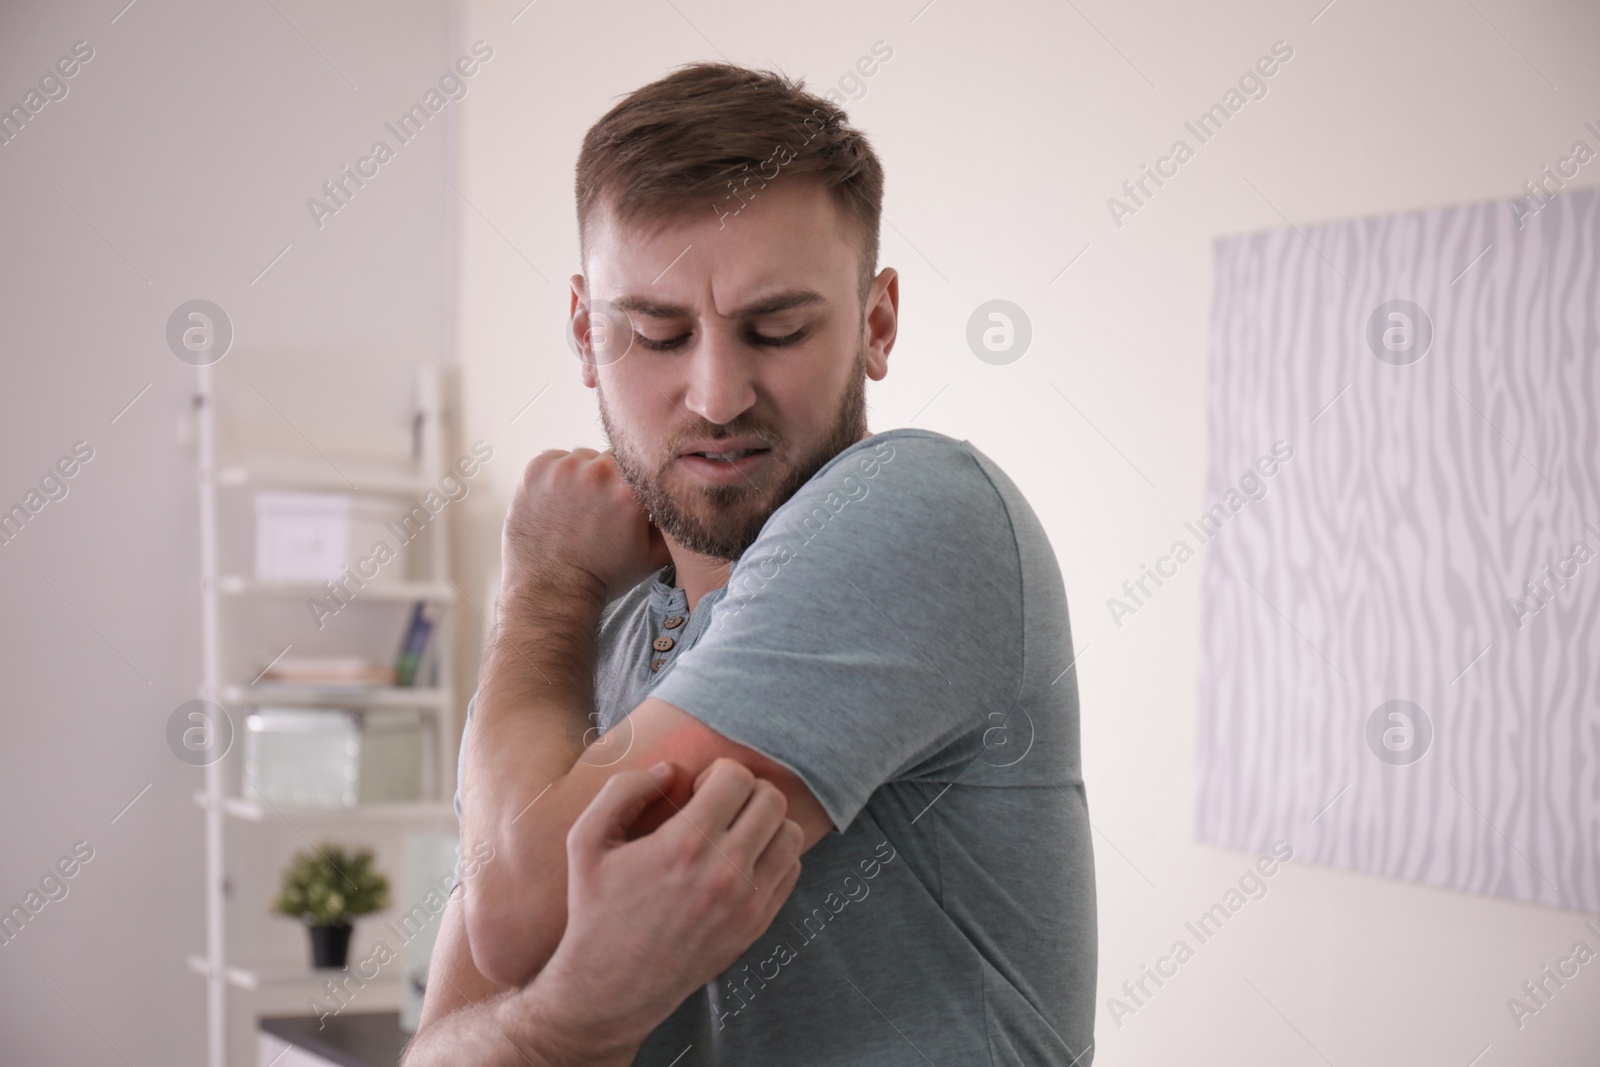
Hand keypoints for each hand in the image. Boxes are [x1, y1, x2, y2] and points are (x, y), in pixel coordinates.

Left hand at [500, 448, 670, 605]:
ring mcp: (563, 469)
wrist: (553, 592)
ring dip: (583, 477)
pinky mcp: (536, 471)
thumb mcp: (654, 555)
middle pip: (611, 459)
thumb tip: (687, 499)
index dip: (636, 482)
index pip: (642, 465)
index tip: (627, 498)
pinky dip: (556, 477)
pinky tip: (559, 504)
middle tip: (601, 511)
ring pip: (582, 459)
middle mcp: (597, 473)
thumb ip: (675, 521)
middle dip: (610, 480)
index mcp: (630, 489)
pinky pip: (554, 460)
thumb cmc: (602, 577)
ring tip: (578, 509)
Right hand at [537, 759, 804, 1053]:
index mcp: (684, 844)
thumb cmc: (596, 909)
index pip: (737, 777)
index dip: (719, 772)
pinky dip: (774, 855)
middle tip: (720, 806)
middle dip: (746, 791)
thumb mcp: (586, 840)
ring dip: (766, 822)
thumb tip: (671, 769)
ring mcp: (747, 902)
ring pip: (791, 833)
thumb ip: (624, 790)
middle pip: (771, 800)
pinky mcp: (757, 924)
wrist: (611, 987)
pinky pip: (791, 870)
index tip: (700, 789)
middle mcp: (725, 872)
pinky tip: (742, 861)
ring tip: (735, 831)